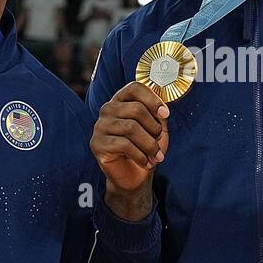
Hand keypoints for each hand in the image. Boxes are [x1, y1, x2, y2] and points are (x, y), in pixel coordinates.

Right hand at [91, 82, 169, 220]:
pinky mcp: (97, 144)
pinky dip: (141, 156)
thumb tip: (162, 108)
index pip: (135, 88)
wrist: (135, 175)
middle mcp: (108, 109)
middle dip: (154, 128)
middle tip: (159, 141)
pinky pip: (124, 145)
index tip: (165, 114)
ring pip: (131, 128)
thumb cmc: (146, 147)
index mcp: (122, 100)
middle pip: (136, 109)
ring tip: (156, 155)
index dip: (152, 99)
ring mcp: (100, 126)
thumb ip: (159, 114)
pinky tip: (145, 162)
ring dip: (150, 144)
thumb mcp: (157, 128)